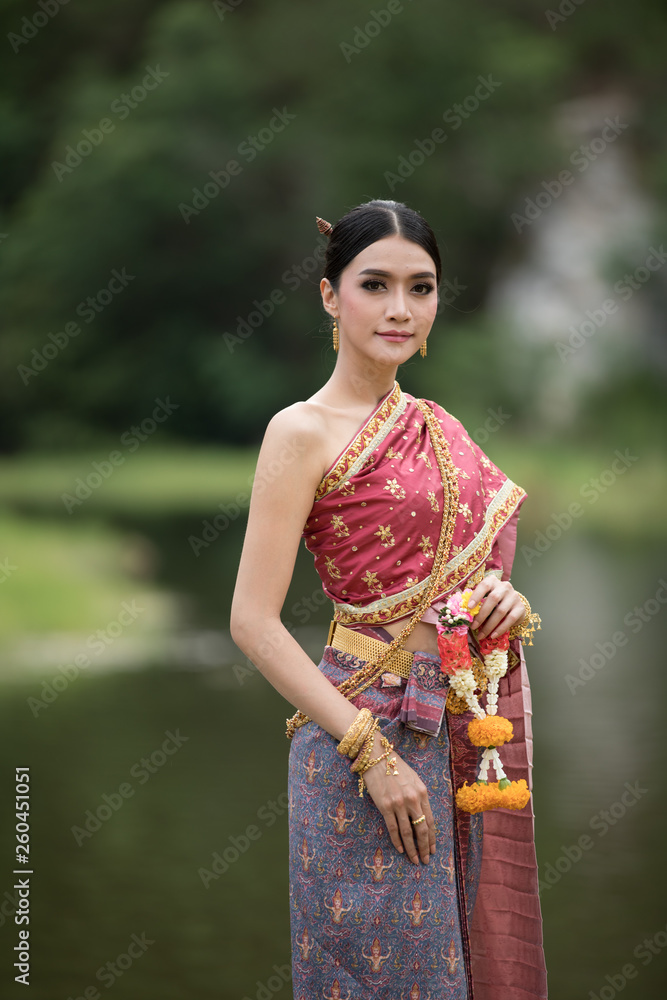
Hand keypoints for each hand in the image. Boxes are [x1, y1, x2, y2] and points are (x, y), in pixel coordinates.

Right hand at [361, 734, 435, 863]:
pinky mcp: (385, 806)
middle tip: (426, 860)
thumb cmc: (395, 766)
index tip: (433, 849)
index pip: (430, 820)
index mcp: (422, 792)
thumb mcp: (413, 779)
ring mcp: (398, 804)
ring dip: (412, 849)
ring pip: (408, 832)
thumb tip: (422, 816)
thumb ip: (419, 796)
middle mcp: (412, 799)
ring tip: (415, 860)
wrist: (376, 757)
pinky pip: (393, 829)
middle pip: (422, 829)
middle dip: (425, 847)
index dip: (432, 838)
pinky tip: (400, 850)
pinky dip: (397, 841)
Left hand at [466, 576, 525, 641]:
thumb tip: (465, 613)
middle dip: (481, 615)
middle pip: (493, 599)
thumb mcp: (486, 597)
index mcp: (493, 581)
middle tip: (473, 627)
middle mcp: (505, 587)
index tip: (469, 607)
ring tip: (481, 635)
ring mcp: (514, 597)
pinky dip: (500, 629)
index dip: (476, 595)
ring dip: (489, 625)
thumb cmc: (495, 602)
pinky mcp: (520, 608)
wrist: (514, 605)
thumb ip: (477, 602)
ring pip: (501, 611)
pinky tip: (493, 635)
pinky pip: (510, 619)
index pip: (484, 585)